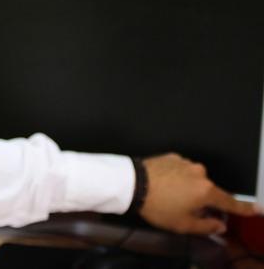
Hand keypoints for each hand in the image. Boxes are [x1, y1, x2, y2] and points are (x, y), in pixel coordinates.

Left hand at [139, 153, 260, 234]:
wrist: (132, 183)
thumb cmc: (158, 206)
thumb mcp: (183, 224)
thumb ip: (206, 225)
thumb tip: (220, 225)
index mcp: (206, 190)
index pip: (229, 201)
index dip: (242, 208)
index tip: (254, 209)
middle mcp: (200, 173)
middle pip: (209, 190)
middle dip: (203, 200)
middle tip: (187, 209)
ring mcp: (185, 162)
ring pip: (194, 179)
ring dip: (188, 187)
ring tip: (170, 196)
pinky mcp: (171, 156)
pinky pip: (180, 170)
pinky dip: (177, 178)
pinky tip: (164, 184)